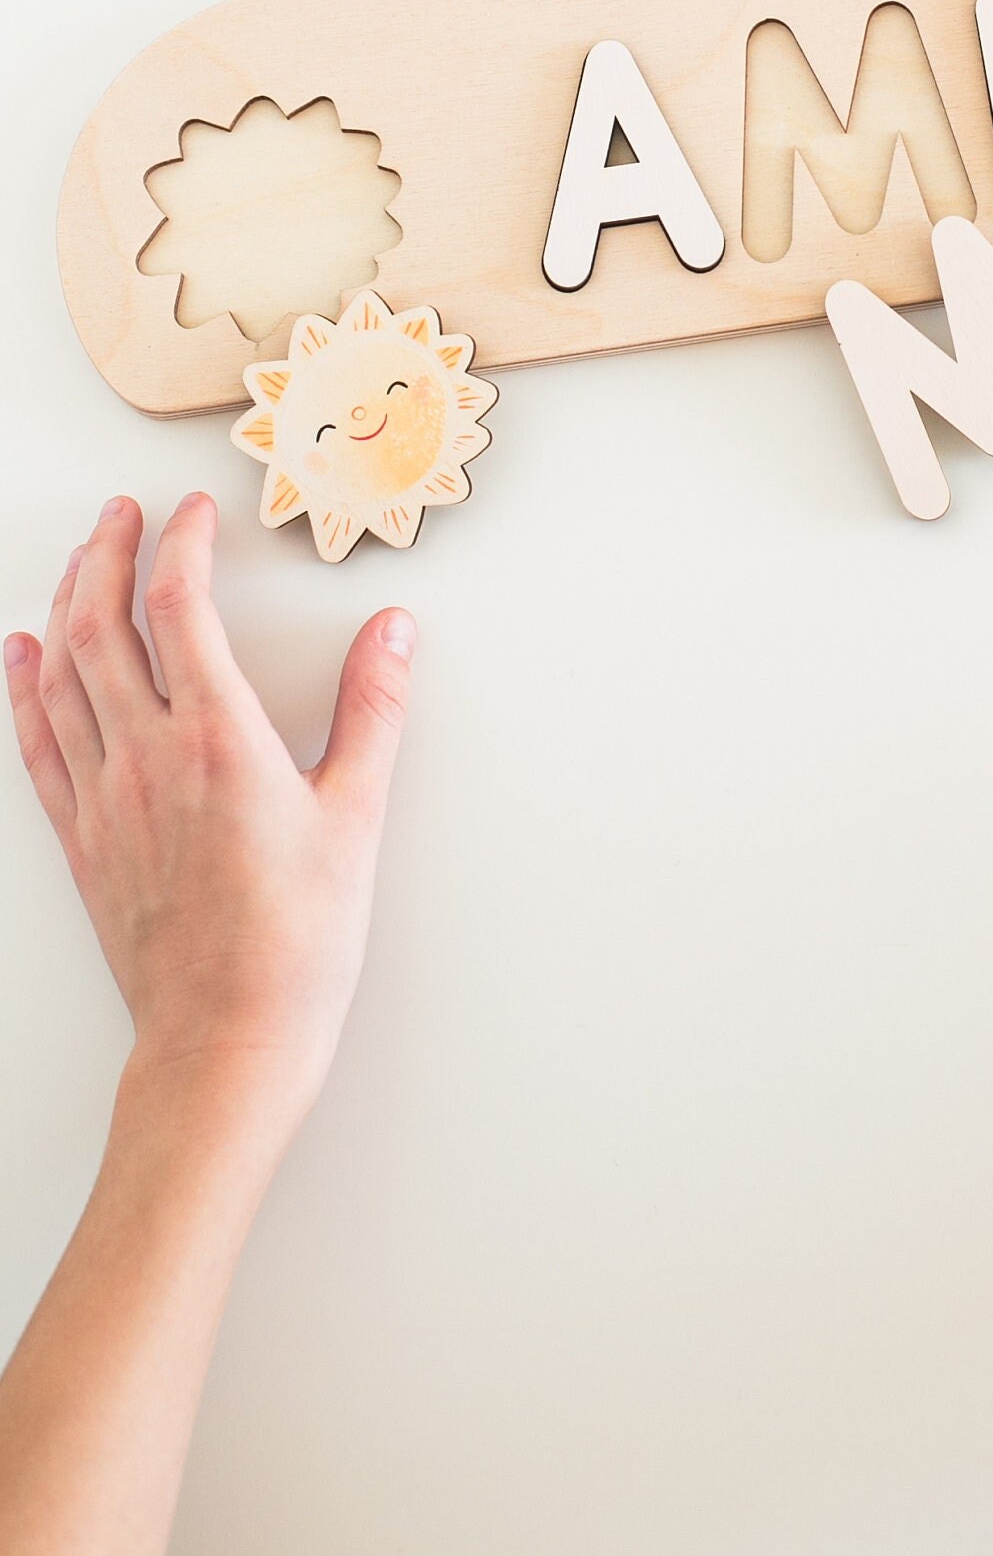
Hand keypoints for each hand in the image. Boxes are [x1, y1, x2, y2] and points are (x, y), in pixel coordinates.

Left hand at [5, 492, 415, 1145]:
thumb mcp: (356, 817)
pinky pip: (39, 742)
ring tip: (82, 559)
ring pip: (61, 674)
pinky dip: (24, 688)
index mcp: (218, 741)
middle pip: (104, 625)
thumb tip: (393, 633)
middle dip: (110, 553)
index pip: (182, 607)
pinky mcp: (81, 840)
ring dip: (66, 603)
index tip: (196, 513)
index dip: (183, 545)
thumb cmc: (295, 945)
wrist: (225, 1043)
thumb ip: (374, 710)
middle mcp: (147, 759)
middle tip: (123, 511)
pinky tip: (23, 656)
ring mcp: (103, 799)